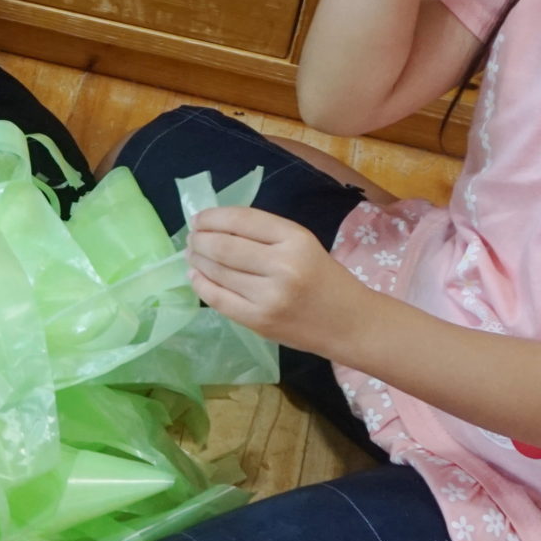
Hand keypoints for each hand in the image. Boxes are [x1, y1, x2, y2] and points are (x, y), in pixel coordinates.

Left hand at [185, 206, 368, 355]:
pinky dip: (201, 285)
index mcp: (295, 238)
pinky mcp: (259, 321)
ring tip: (192, 254)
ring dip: (197, 260)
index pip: (242, 220)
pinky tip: (196, 276)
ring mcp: (269, 296)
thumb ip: (264, 234)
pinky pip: (218, 299)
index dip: (212, 217)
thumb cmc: (324, 279)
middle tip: (191, 238)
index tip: (198, 219)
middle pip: (223, 246)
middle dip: (199, 239)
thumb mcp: (302, 244)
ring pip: (217, 271)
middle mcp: (282, 265)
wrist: (349, 323)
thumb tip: (213, 226)